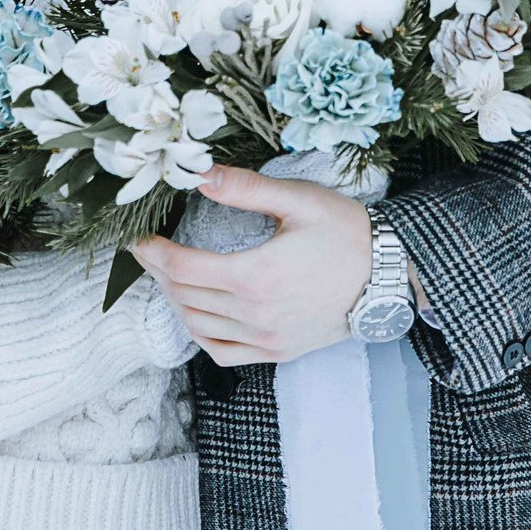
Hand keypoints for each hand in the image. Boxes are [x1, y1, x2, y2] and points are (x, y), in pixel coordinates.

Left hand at [130, 165, 372, 365]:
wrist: (390, 274)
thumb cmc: (346, 231)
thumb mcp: (297, 200)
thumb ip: (245, 188)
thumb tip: (200, 175)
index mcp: (255, 274)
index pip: (183, 268)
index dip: (154, 254)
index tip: (140, 240)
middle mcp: (256, 313)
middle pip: (185, 297)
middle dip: (159, 273)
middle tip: (150, 253)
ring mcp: (267, 337)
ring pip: (199, 326)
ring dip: (176, 301)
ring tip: (169, 278)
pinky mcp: (278, 351)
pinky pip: (225, 354)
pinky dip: (201, 336)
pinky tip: (197, 316)